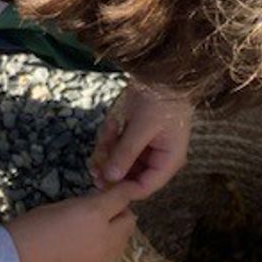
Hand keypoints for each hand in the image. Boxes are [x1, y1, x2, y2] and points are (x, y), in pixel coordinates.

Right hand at [5, 184, 136, 261]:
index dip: (125, 189)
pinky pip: (108, 257)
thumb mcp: (59, 207)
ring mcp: (101, 259)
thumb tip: (96, 206)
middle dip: (121, 212)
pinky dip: (104, 248)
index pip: (123, 197)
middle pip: (130, 221)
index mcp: (94, 214)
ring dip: (116, 232)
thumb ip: (84, 205)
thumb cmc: (28, 230)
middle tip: (105, 209)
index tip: (124, 187)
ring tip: (96, 228)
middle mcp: (105, 237)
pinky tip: (85, 246)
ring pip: (123, 242)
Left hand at [90, 82, 192, 197]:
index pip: (145, 187)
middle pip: (129, 176)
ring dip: (109, 150)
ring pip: (120, 161)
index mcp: (168, 161)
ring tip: (107, 132)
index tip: (101, 184)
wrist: (161, 72)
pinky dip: (110, 138)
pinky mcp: (135, 136)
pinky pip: (118, 146)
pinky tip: (112, 123)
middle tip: (93, 164)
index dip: (122, 189)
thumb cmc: (160, 100)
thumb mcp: (141, 128)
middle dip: (111, 167)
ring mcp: (146, 147)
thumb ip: (125, 154)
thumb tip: (109, 178)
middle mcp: (158, 158)